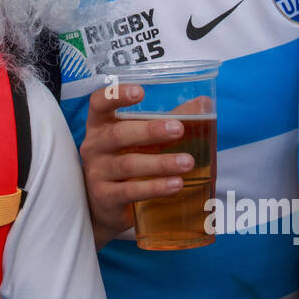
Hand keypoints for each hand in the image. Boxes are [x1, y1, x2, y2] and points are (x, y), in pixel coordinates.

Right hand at [80, 84, 194, 248]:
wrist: (105, 206)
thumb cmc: (126, 161)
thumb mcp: (141, 139)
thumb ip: (167, 120)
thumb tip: (203, 104)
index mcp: (101, 125)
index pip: (99, 103)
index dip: (116, 95)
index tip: (140, 92)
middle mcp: (94, 146)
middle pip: (118, 134)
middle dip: (149, 130)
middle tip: (178, 129)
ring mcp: (97, 172)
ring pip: (128, 164)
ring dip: (160, 162)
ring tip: (187, 162)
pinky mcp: (105, 197)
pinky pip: (130, 191)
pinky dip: (154, 187)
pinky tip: (175, 184)